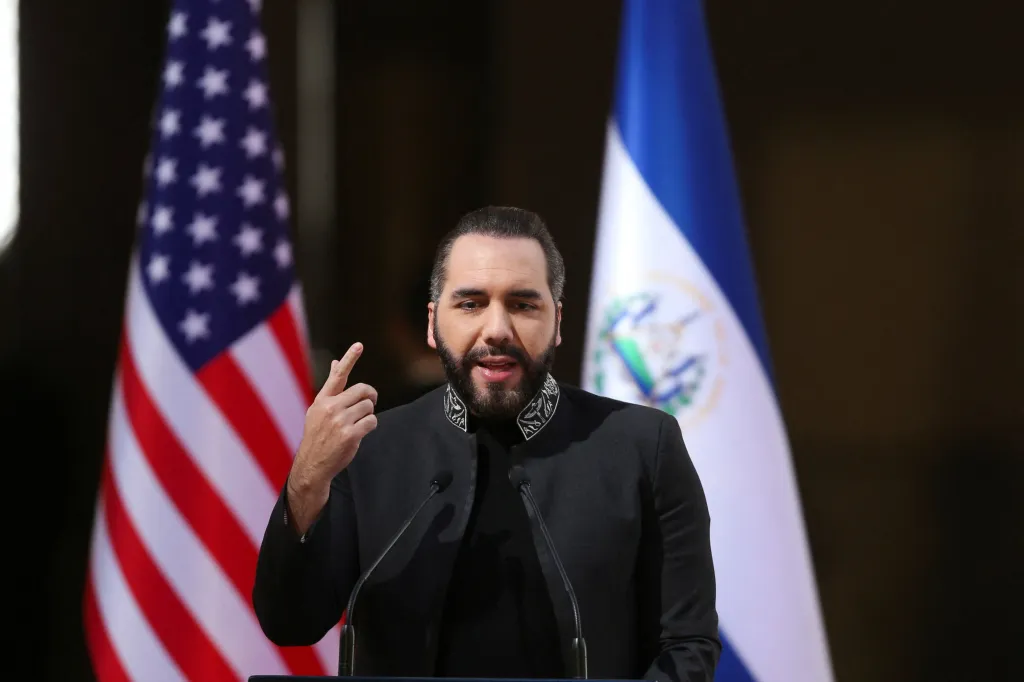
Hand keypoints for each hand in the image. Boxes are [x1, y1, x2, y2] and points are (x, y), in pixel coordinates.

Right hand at [286, 343, 377, 529]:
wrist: (313, 464)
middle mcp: (330, 408)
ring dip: (368, 415)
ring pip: (369, 407)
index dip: (349, 358)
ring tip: (357, 424)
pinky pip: (372, 422)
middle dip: (370, 397)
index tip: (359, 345)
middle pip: (363, 390)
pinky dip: (370, 426)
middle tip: (369, 403)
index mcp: (322, 400)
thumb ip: (331, 388)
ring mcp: (340, 421)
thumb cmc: (319, 435)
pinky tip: (360, 433)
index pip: (337, 376)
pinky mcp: (350, 434)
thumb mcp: (318, 409)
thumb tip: (336, 364)